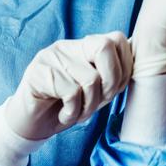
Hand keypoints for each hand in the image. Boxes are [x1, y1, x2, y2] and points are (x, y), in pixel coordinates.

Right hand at [5, 31, 132, 139]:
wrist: (28, 125)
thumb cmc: (65, 108)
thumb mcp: (94, 93)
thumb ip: (111, 77)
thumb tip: (137, 66)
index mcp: (82, 46)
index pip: (116, 39)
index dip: (124, 68)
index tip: (111, 92)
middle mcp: (66, 46)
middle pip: (105, 47)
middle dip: (110, 83)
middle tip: (97, 103)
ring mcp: (50, 56)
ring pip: (90, 78)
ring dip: (88, 106)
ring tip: (76, 112)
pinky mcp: (37, 72)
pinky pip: (71, 92)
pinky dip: (72, 112)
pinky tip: (64, 115)